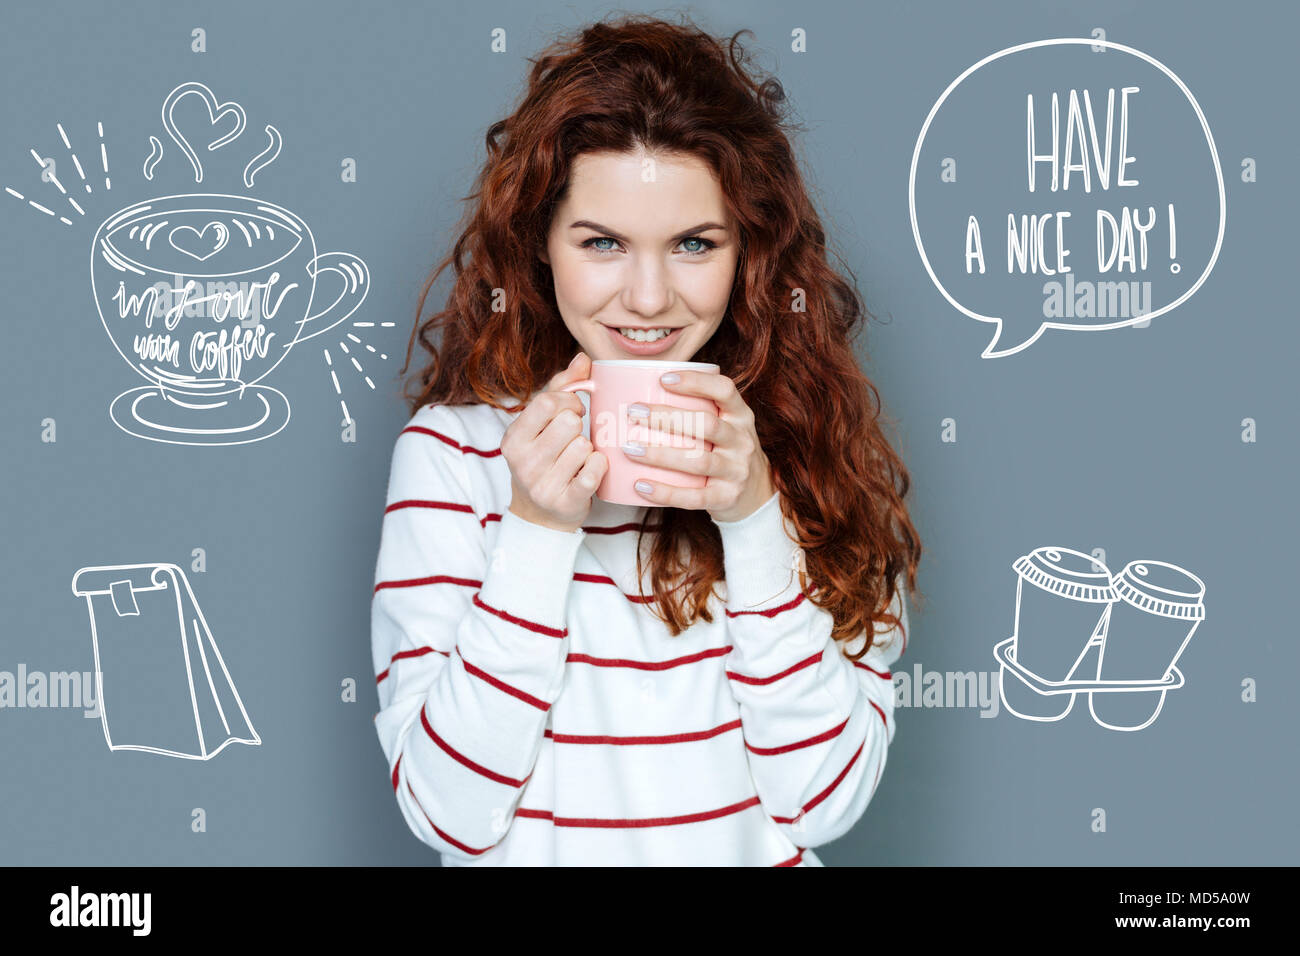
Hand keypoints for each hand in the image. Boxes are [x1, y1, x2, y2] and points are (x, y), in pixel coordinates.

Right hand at [502, 352, 607, 532]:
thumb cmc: (544, 461)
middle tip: (575, 438)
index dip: (570, 401)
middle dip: (579, 427)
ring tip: (578, 459)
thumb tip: (583, 358)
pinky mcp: (565, 502)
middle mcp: (523, 462)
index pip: (548, 402)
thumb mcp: (541, 426)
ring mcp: (543, 484)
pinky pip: (595, 469)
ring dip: (589, 449)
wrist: (540, 516)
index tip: (574, 411)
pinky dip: (599, 466)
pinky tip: (590, 470)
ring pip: (584, 446)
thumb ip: (561, 389)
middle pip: (569, 423)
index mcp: (513, 438)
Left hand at [624, 369, 774, 522]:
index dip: (696, 381)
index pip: (724, 390)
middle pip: (706, 425)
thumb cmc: (724, 450)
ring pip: (698, 461)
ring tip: (629, 449)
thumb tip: (639, 388)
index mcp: (741, 416)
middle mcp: (742, 441)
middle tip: (633, 412)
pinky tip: (640, 485)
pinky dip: (665, 492)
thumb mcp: (724, 425)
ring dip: (660, 455)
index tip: (662, 379)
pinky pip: (694, 497)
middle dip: (666, 417)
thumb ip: (696, 409)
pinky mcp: (727, 498)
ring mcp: (737, 471)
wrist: (755, 493)